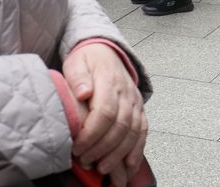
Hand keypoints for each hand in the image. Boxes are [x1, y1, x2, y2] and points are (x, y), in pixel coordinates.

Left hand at [63, 44, 146, 180]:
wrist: (105, 51)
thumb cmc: (88, 60)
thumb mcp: (77, 62)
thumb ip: (78, 77)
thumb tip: (83, 92)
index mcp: (109, 80)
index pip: (105, 112)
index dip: (92, 134)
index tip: (77, 147)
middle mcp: (126, 92)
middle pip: (120, 126)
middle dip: (103, 149)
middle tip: (86, 161)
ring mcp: (135, 102)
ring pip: (133, 132)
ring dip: (119, 154)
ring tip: (102, 168)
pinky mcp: (140, 110)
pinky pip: (143, 132)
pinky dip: (137, 151)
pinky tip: (128, 166)